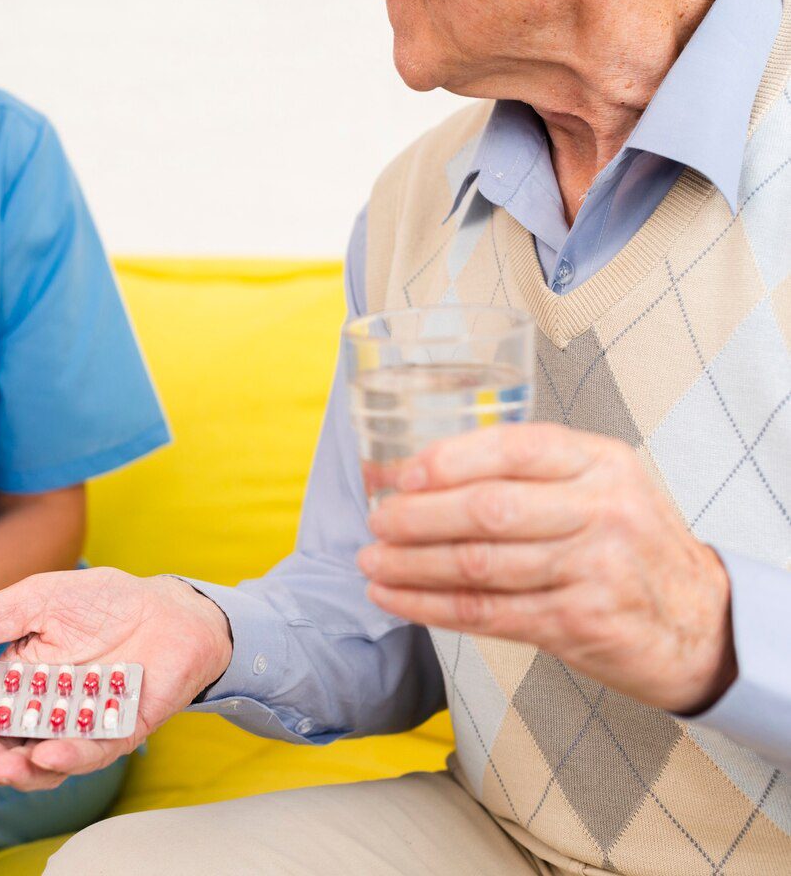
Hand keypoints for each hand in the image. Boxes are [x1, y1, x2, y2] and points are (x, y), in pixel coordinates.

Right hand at [0, 567, 233, 790]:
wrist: (167, 606)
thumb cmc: (99, 601)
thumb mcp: (34, 600)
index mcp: (18, 684)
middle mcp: (46, 713)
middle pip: (7, 750)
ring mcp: (82, 726)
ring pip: (46, 762)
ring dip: (21, 771)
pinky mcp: (121, 731)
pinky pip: (93, 751)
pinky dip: (70, 756)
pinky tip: (48, 753)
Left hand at [358, 423, 736, 713]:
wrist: (701, 624)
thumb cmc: (626, 547)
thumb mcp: (596, 488)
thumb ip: (520, 475)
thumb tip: (406, 470)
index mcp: (600, 462)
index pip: (514, 448)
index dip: (448, 461)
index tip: (400, 475)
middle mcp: (602, 509)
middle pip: (489, 509)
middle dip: (417, 517)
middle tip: (376, 523)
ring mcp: (594, 567)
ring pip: (480, 564)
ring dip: (412, 565)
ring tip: (372, 563)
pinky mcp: (579, 621)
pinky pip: (487, 612)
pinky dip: (430, 606)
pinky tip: (396, 598)